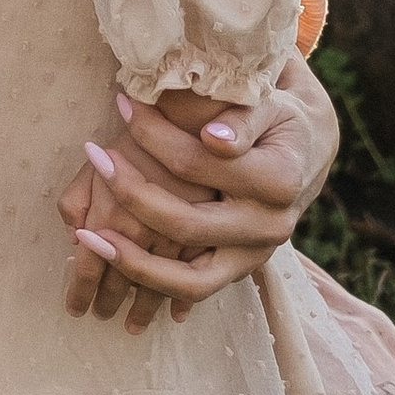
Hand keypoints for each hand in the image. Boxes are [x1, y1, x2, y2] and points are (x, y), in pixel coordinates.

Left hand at [57, 52, 338, 332]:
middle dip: (133, 194)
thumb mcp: (266, 104)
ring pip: (191, 280)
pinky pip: (191, 290)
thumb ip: (242, 119)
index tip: (121, 106)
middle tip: (95, 159)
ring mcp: (254, 256)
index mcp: (278, 180)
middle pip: (189, 225)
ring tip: (87, 238)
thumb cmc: (278, 117)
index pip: (200, 162)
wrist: (307, 150)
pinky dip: (150, 284)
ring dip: (134, 264)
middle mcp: (270, 227)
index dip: (155, 135)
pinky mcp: (239, 270)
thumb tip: (213, 140)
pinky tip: (110, 266)